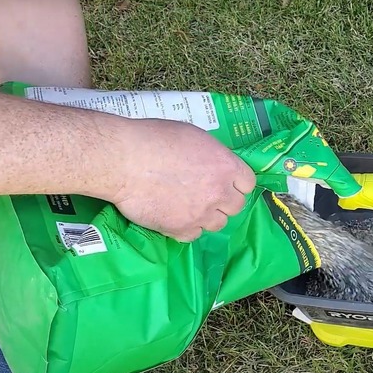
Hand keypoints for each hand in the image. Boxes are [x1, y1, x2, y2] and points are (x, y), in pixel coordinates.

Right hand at [106, 118, 255, 241]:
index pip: (248, 184)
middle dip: (223, 201)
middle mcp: (219, 192)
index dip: (236, 183)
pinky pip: (194, 235)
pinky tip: (174, 216)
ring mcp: (202, 214)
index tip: (225, 182)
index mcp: (226, 166)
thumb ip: (212, 155)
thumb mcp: (193, 136)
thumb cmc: (154, 139)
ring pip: (217, 224)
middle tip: (205, 194)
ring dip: (207, 217)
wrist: (123, 161)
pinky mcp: (181, 229)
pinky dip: (186, 228)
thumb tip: (214, 165)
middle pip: (236, 207)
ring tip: (188, 206)